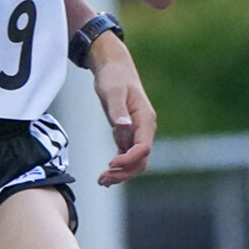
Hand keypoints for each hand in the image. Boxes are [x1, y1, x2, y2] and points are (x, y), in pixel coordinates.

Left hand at [87, 31, 154, 185]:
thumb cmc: (114, 76)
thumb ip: (118, 110)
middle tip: (104, 179)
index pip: (143, 148)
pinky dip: (118, 166)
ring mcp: (137, 132)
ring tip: (102, 181)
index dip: (128, 159)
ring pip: (134, 161)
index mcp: (145, 119)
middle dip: (124, 172)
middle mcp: (144, 128)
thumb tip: (124, 127)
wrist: (113, 67)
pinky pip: (126, 154)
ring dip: (121, 173)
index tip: (111, 163)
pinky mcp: (127, 132)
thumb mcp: (113, 91)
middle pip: (140, 160)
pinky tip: (106, 174)